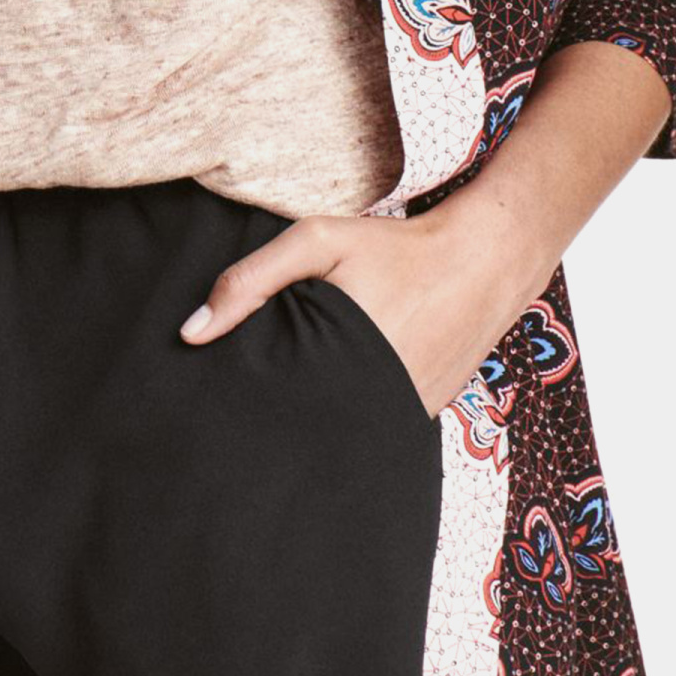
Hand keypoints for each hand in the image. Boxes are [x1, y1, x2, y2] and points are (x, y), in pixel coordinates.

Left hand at [177, 208, 539, 419]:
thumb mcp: (320, 242)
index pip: (272, 408)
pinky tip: (334, 397)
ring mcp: (401, 417)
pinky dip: (351, 417)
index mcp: (338, 364)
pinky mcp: (420, 419)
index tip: (214, 405)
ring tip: (290, 405)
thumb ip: (251, 281)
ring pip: (337, 434)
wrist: (485, 260)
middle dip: (274, 421)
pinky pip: (372, 427)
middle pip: (302, 429)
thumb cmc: (397, 248)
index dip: (242, 408)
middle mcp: (372, 401)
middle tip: (242, 412)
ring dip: (314, 421)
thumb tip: (190, 333)